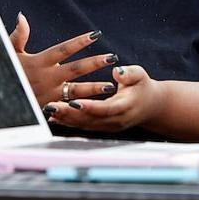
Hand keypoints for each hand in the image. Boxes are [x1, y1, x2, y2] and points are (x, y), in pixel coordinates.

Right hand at [10, 13, 115, 106]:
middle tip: (112, 58)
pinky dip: (82, 105)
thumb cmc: (1, 73)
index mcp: (39, 62)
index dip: (80, 42)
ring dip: (94, 88)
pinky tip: (96, 105)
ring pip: (76, 90)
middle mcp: (46, 77)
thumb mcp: (9, 54)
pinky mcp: (48, 108)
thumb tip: (22, 16)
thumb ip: (18, 36)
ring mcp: (48, 94)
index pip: (64, 49)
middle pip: (76, 69)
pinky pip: (68, 106)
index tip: (95, 34)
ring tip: (110, 85)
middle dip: (95, 63)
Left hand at [47, 64, 165, 132]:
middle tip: (51, 107)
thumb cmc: (142, 86)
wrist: (149, 105)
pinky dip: (68, 122)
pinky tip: (53, 117)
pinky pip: (82, 126)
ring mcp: (107, 127)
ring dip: (65, 119)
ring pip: (84, 125)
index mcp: (125, 107)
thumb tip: (117, 71)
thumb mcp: (140, 75)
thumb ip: (130, 73)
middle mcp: (115, 121)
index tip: (74, 102)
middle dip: (69, 114)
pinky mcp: (101, 127)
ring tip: (48, 110)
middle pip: (90, 120)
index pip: (105, 109)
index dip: (89, 107)